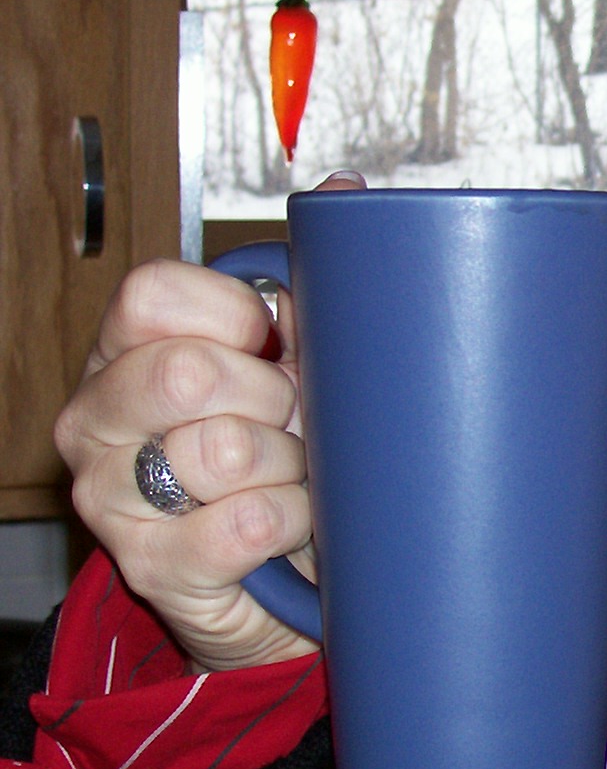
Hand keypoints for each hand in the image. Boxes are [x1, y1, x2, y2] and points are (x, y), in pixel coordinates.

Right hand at [53, 172, 363, 670]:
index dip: (237, 315)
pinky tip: (295, 522)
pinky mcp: (152, 566)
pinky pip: (241, 524)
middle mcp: (99, 418)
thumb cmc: (288, 455)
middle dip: (273, 398)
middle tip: (297, 423)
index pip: (152, 294)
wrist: (286, 578)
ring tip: (297, 477)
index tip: (279, 343)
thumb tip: (345, 190)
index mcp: (127, 350)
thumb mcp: (298, 362)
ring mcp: (113, 495)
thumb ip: (310, 278)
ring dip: (288, 466)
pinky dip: (291, 520)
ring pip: (218, 450)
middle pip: (185, 371)